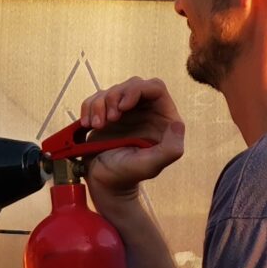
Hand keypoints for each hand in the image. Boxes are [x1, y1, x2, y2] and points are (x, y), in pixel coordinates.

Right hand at [74, 74, 185, 198]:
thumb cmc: (128, 175)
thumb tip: (178, 124)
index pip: (155, 88)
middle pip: (133, 84)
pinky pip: (96, 99)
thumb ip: (170, 149)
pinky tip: (88, 125)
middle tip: (109, 120)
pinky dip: (89, 108)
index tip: (123, 106)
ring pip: (112, 90)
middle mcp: (146, 111)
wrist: (104, 183)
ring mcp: (126, 111)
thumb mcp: (152, 165)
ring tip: (97, 126)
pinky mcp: (107, 114)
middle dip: (116, 96)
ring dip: (100, 105)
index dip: (138, 90)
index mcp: (163, 119)